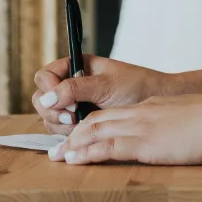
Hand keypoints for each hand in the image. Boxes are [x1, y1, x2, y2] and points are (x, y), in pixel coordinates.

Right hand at [32, 54, 180, 128]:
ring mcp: (73, 106)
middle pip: (42, 99)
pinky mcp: (80, 124)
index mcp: (75, 67)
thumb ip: (75, 89)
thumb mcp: (106, 85)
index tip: (62, 99)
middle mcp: (70, 86)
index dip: (48, 88)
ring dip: (61, 125)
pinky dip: (68, 135)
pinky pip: (61, 132)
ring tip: (82, 123)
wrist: (159, 103)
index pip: (44, 76)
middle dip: (54, 110)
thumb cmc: (137, 87)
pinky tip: (84, 133)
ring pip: (49, 118)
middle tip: (74, 116)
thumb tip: (47, 98)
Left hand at [50, 90, 201, 165]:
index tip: (80, 135)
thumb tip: (178, 141)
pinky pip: (106, 146)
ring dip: (73, 144)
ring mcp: (141, 126)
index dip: (92, 124)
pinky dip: (85, 153)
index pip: (113, 114)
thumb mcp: (192, 121)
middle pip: (97, 119)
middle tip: (59, 148)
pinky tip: (73, 160)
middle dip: (75, 133)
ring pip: (95, 131)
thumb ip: (177, 128)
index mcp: (151, 108)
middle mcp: (141, 113)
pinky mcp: (144, 142)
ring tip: (58, 156)